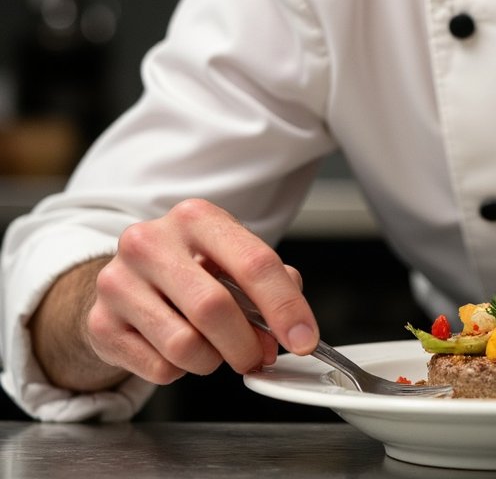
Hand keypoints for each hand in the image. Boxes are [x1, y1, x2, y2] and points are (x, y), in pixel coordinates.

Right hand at [83, 198, 318, 386]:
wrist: (127, 277)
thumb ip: (272, 281)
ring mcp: (119, 282)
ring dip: (213, 360)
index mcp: (196, 217)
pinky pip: (158, 368)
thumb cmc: (191, 266)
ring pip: (184, 345)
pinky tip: (178, 348)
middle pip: (215, 309)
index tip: (304, 337)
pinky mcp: (100, 324)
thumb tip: (292, 325)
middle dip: (247, 344)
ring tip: (214, 348)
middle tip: (258, 356)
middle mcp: (151, 242)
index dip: (286, 307)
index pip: (254, 263)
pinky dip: (180, 370)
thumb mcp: (232, 256)